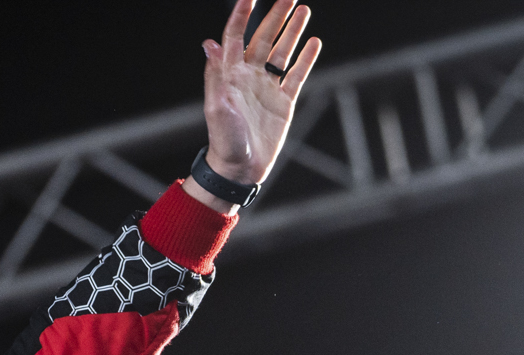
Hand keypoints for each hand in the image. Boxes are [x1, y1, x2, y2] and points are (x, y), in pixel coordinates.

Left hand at [196, 0, 322, 195]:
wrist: (239, 169)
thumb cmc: (224, 140)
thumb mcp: (217, 108)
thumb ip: (215, 75)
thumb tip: (210, 44)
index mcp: (231, 74)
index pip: (237, 36)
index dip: (242, 14)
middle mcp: (250, 76)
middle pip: (264, 38)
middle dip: (275, 16)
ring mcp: (267, 87)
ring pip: (282, 52)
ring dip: (292, 31)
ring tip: (303, 9)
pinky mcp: (283, 102)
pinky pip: (296, 75)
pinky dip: (305, 58)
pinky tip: (313, 41)